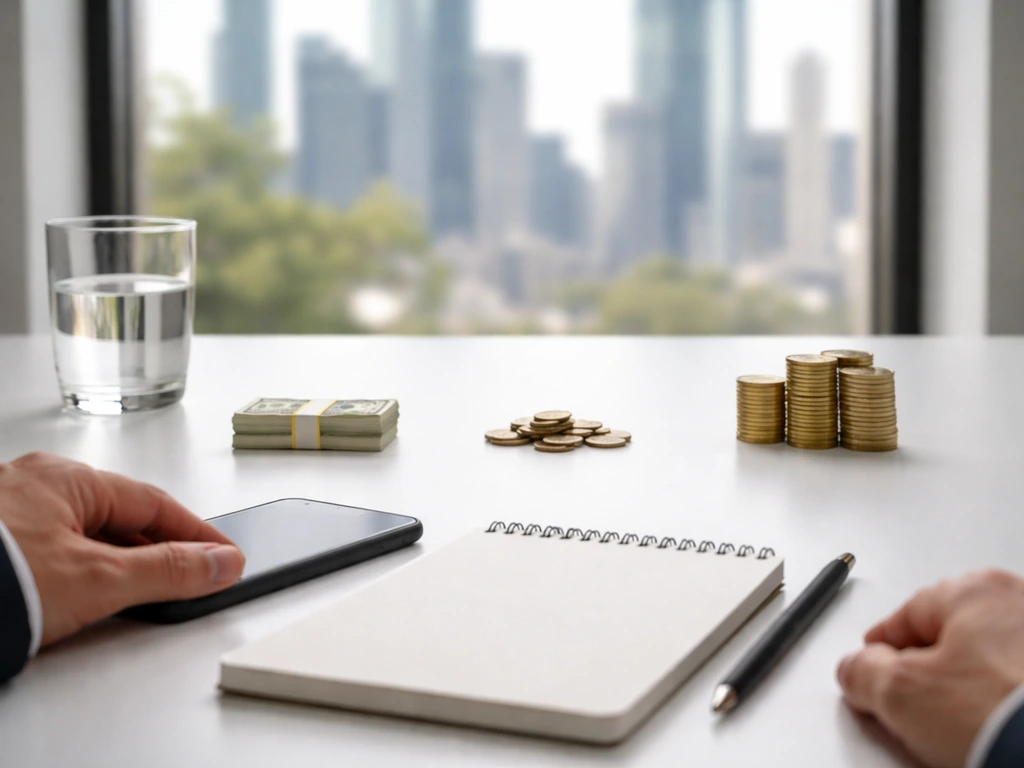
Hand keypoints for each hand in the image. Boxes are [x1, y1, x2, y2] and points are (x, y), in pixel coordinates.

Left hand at [0, 452, 244, 646]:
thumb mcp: (98, 580)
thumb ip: (167, 571)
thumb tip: (218, 563)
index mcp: (66, 478)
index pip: (154, 503)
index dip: (196, 533)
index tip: (222, 555)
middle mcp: (32, 485)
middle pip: (118, 516)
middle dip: (156, 548)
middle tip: (189, 578)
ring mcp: (5, 512)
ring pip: (81, 533)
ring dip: (115, 561)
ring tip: (136, 595)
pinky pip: (48, 548)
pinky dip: (75, 568)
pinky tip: (78, 594)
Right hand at [837, 569, 1023, 767]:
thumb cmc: (1001, 714)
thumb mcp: (899, 693)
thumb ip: (861, 671)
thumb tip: (857, 670)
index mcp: (976, 589)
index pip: (906, 617)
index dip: (880, 652)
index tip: (871, 678)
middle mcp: (1021, 603)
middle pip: (952, 641)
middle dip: (930, 677)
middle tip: (915, 716)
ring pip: (991, 669)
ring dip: (974, 697)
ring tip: (964, 738)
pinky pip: (1021, 693)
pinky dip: (1008, 711)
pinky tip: (1000, 738)